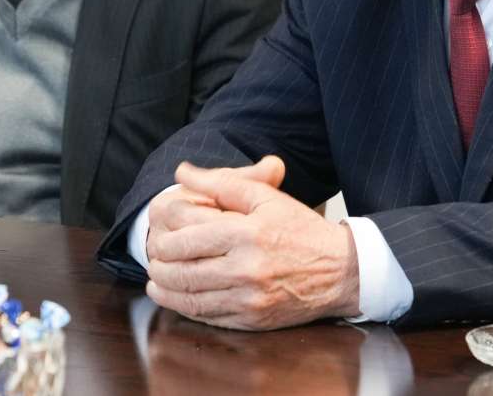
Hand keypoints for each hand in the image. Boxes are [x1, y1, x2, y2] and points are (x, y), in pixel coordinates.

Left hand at [145, 156, 360, 329]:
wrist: (341, 271)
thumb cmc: (301, 230)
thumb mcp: (266, 197)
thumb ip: (222, 182)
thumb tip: (182, 171)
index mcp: (247, 233)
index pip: (187, 236)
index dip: (163, 234)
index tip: (156, 230)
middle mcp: (246, 268)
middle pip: (182, 269)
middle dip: (159, 262)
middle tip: (152, 255)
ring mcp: (248, 298)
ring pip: (190, 297)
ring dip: (165, 288)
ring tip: (156, 277)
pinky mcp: (251, 320)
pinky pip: (208, 316)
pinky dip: (185, 308)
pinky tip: (177, 297)